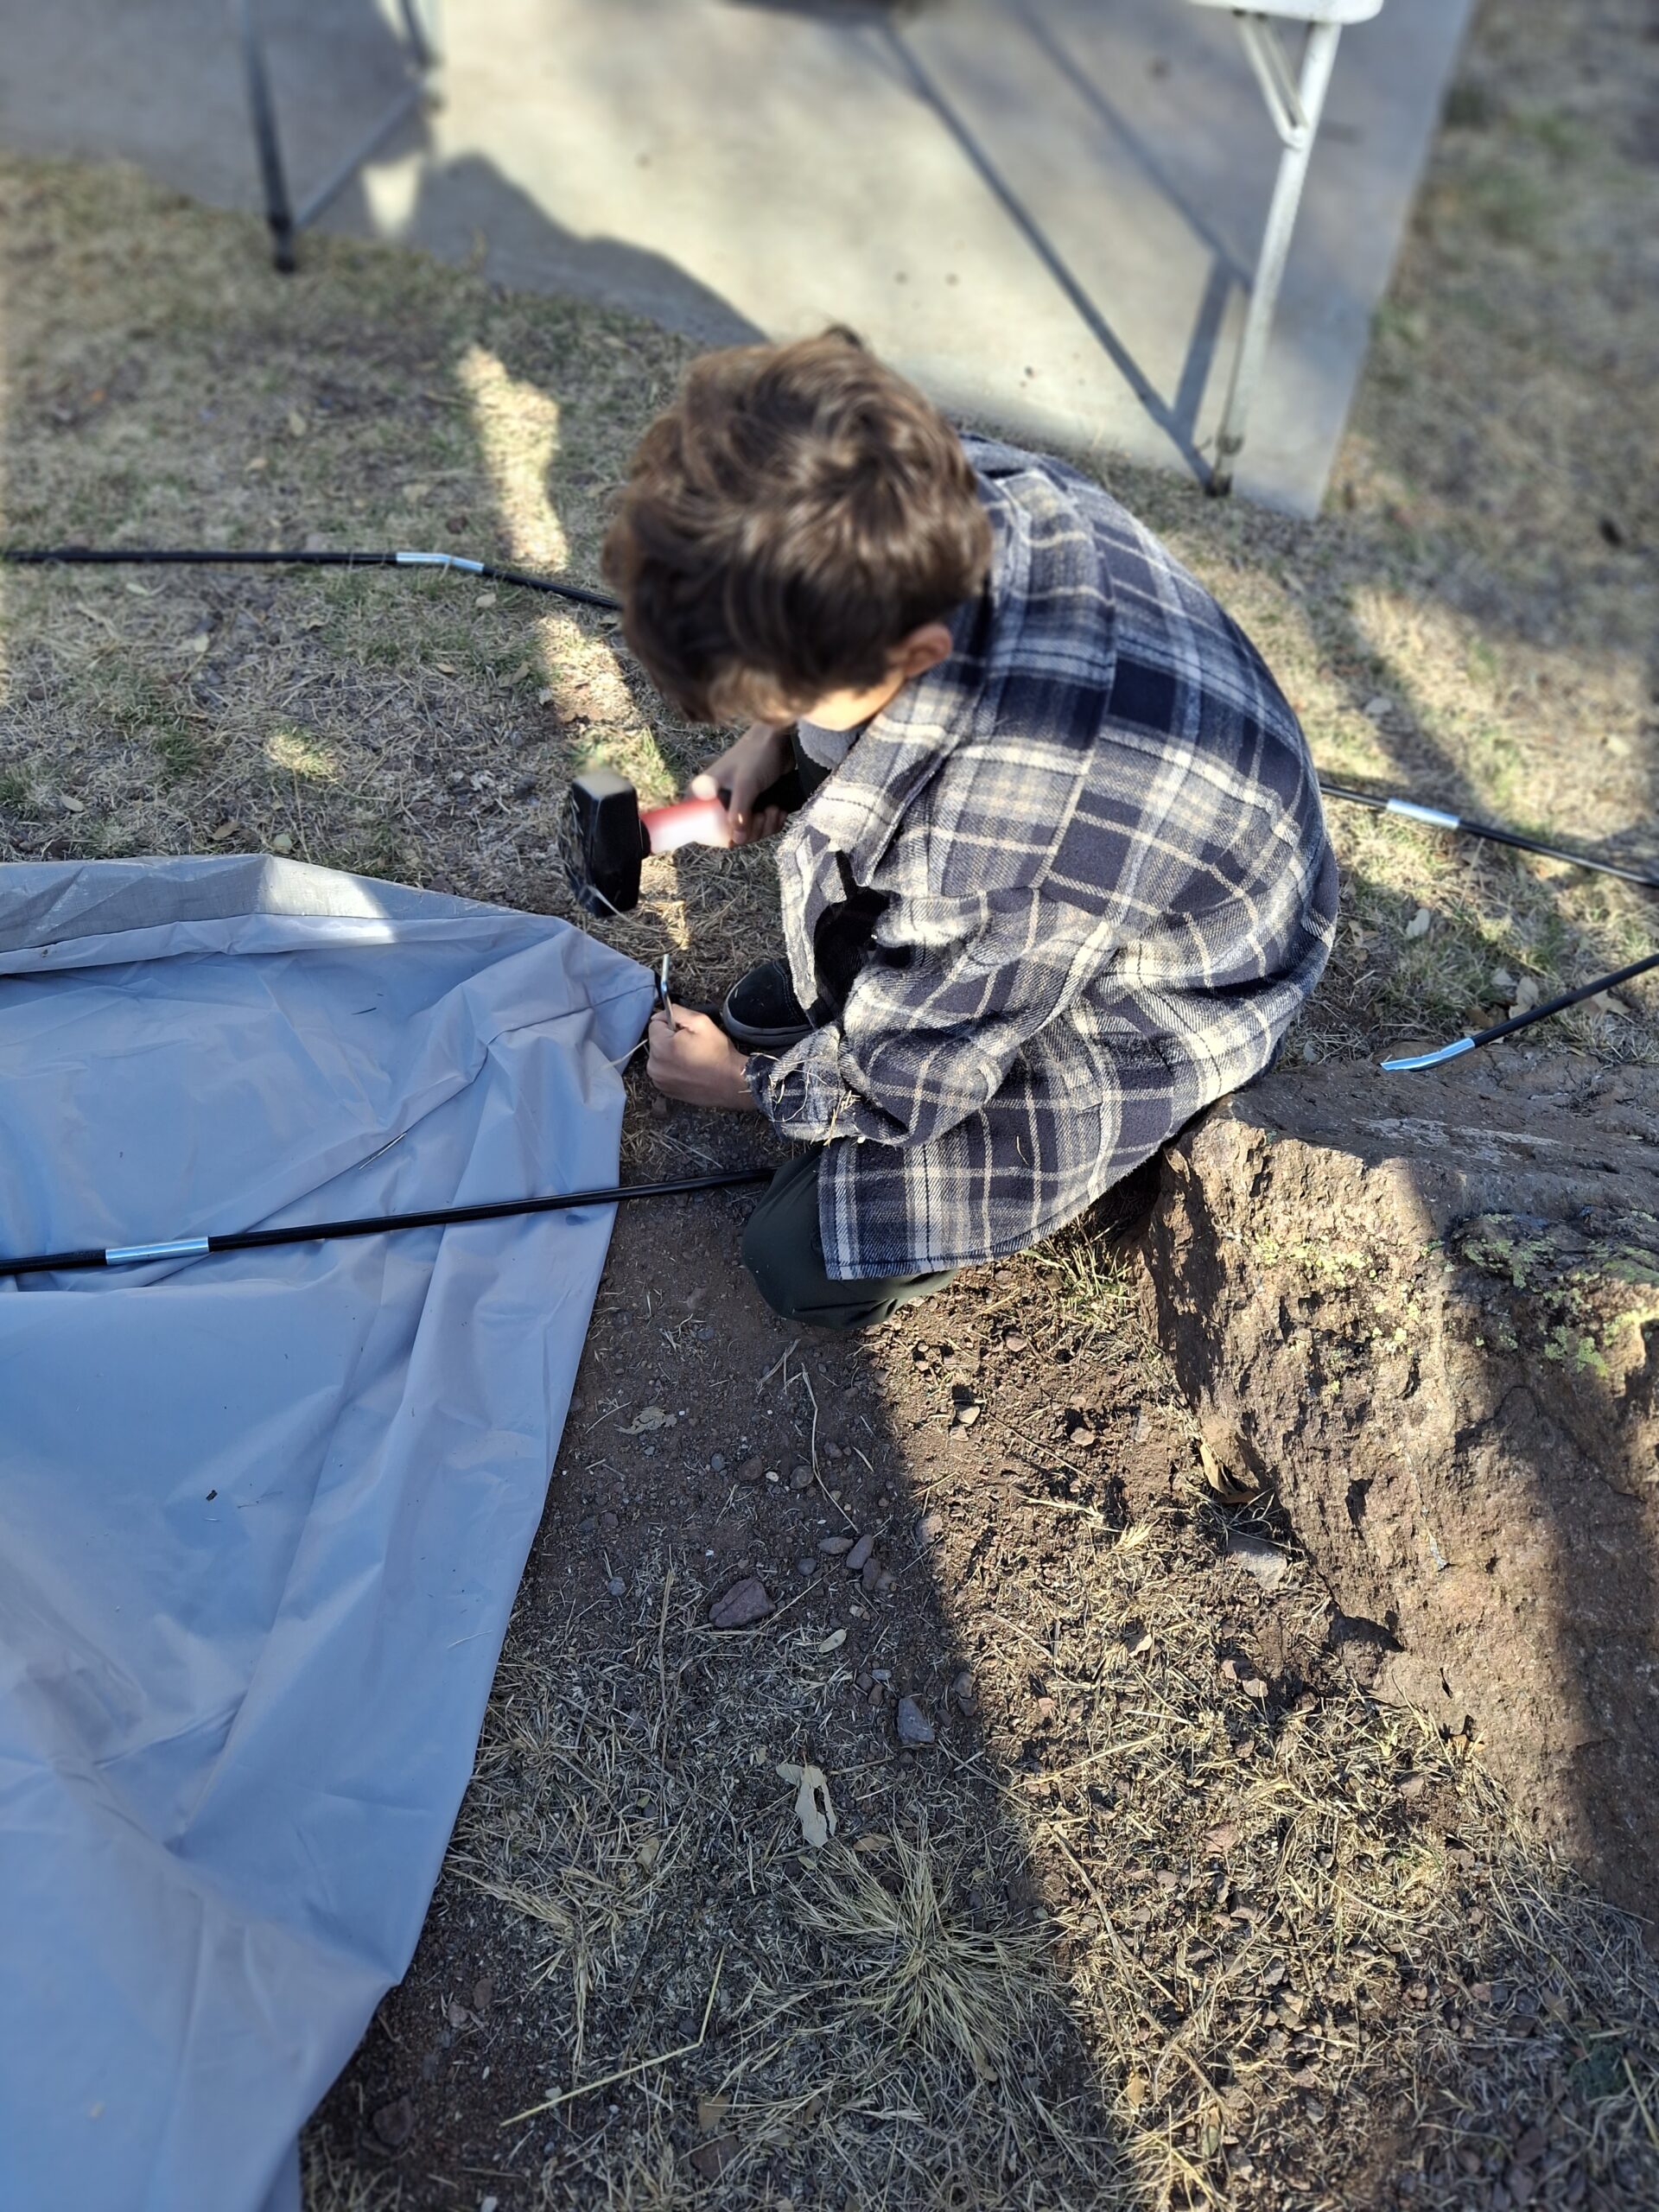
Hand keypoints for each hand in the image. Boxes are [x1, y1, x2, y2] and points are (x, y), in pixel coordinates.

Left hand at [646, 1009, 758, 1110]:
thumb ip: (677, 1012)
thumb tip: (664, 1012)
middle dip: (671, 1040)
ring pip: (660, 1056)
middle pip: (657, 1041)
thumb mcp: (701, 1022)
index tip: (687, 1033)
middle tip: (692, 1046)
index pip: (655, 1023)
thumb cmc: (718, 1054)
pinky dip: (674, 1069)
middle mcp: (653, 1066)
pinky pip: (664, 1071)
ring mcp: (659, 1080)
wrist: (731, 1082)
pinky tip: (690, 1070)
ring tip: (692, 1059)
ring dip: (672, 1055)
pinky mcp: (665, 1089)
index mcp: (659, 1047)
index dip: (673, 1024)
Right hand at [689, 720, 793, 846]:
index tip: (740, 829)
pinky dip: (772, 823)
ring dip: (765, 826)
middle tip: (764, 814)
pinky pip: (760, 828)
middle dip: (752, 829)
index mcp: (704, 795)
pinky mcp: (752, 807)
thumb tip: (737, 839)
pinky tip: (778, 810)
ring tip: (773, 808)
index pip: (703, 829)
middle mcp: (717, 803)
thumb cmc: (757, 754)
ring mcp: (736, 806)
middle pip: (730, 835)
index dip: (722, 835)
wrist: (781, 741)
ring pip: (748, 833)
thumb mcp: (746, 784)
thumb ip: (739, 811)